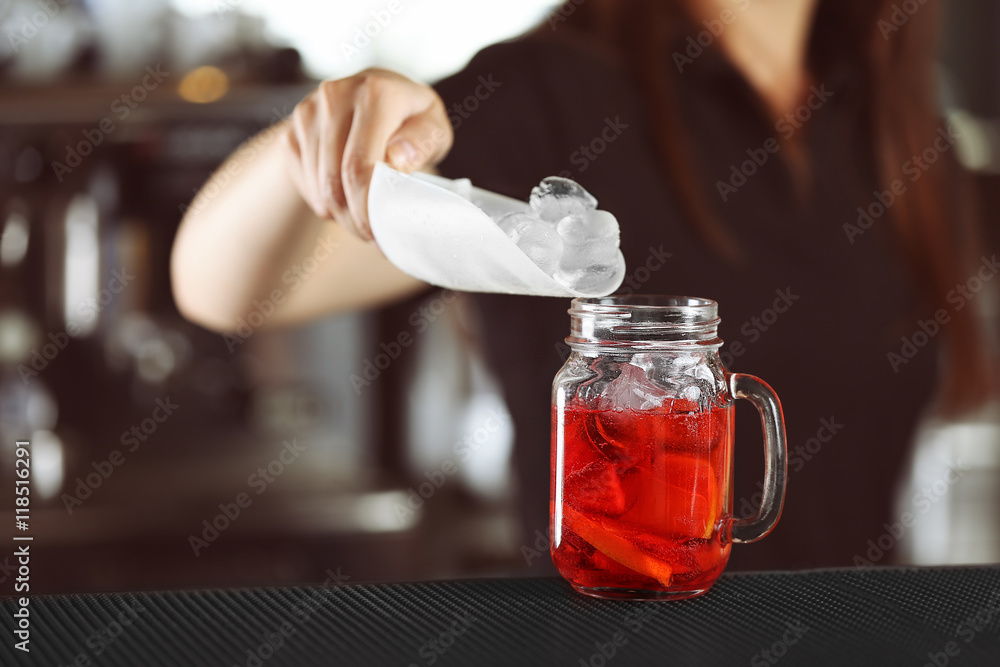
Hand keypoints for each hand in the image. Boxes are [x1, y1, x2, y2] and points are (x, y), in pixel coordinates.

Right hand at [284, 68, 452, 239]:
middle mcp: (335, 96)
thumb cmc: (411, 117)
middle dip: (352, 218)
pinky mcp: (292, 130)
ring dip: (338, 214)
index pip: (359, 165)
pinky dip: (322, 201)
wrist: (374, 90)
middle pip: (334, 180)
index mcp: (374, 93)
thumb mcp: (433, 126)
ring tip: (362, 221)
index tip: (379, 232)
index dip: (367, 208)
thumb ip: (422, 142)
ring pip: (316, 185)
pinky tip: (344, 201)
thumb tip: (398, 158)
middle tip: (372, 236)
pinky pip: (302, 181)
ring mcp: (308, 112)